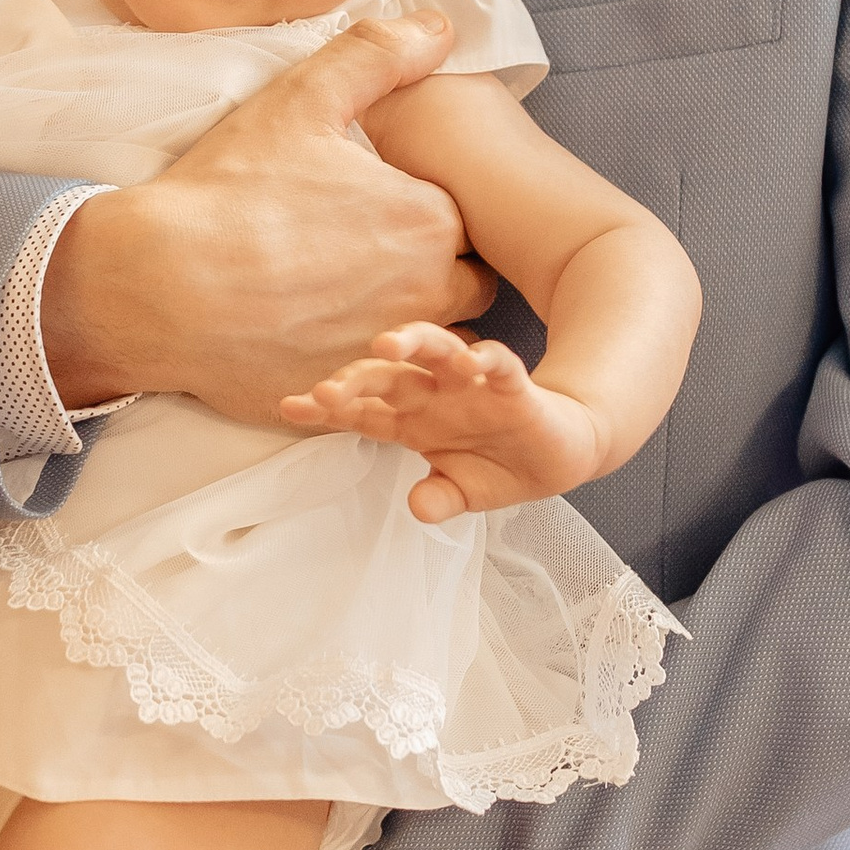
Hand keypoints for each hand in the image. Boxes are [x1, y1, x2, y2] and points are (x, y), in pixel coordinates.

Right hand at [40, 11, 496, 423]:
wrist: (153, 287)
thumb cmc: (227, 193)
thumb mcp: (301, 101)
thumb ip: (378, 55)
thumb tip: (439, 27)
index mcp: (429, 221)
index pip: (474, 218)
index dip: (436, 207)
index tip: (392, 203)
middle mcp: (426, 296)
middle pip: (468, 283)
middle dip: (438, 267)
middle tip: (372, 250)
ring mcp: (388, 356)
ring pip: (432, 343)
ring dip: (410, 323)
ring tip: (347, 298)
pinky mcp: (348, 401)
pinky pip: (382, 391)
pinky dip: (365, 368)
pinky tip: (319, 340)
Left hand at [283, 322, 604, 522]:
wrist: (560, 456)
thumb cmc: (498, 466)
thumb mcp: (462, 494)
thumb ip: (438, 499)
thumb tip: (418, 507)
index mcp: (413, 421)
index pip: (362, 411)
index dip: (327, 407)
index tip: (289, 405)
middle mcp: (435, 396)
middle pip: (388, 377)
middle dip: (356, 379)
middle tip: (328, 389)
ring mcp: (472, 387)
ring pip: (435, 351)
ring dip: (412, 342)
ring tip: (387, 344)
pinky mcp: (513, 385)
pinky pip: (497, 363)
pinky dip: (484, 359)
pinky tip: (470, 362)